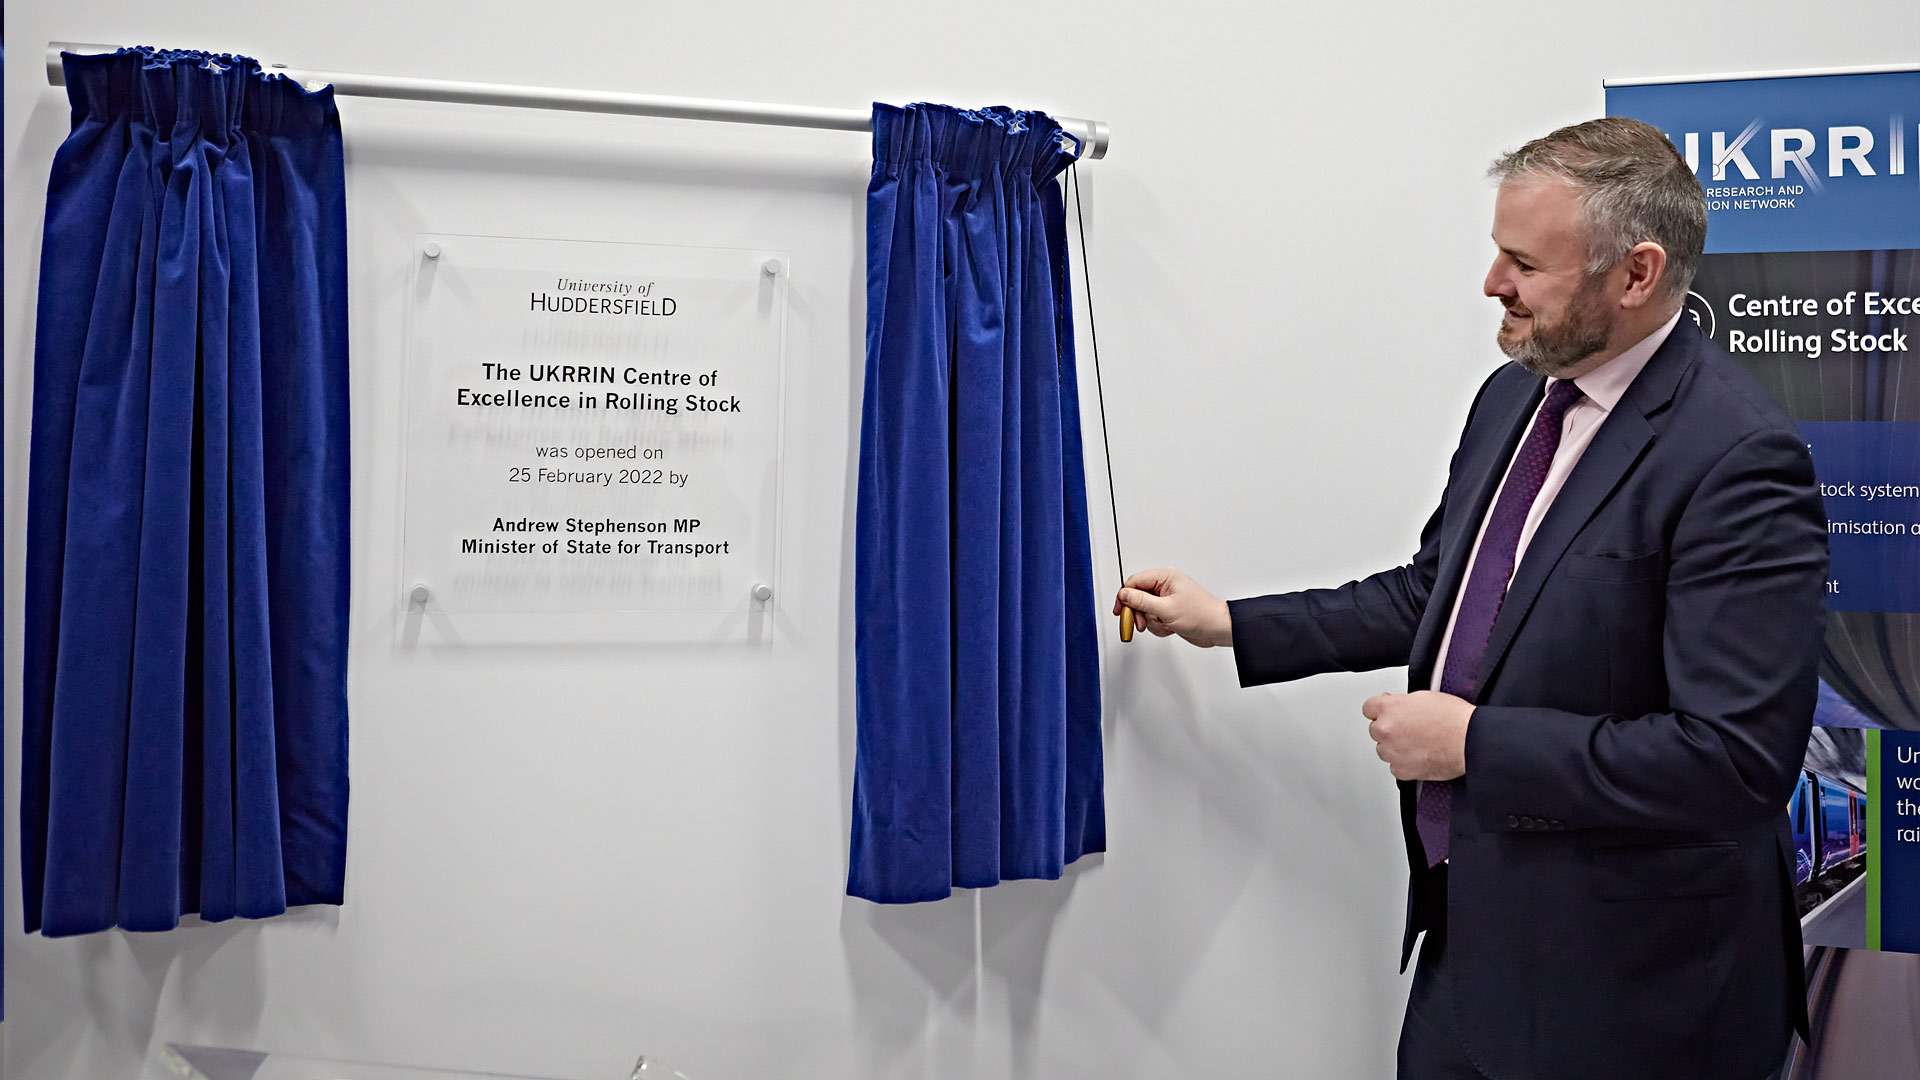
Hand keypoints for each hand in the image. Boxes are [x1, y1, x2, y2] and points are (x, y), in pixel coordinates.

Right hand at [1114, 566, 1232, 647]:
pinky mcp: (1168, 610)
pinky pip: (1153, 618)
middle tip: (1141, 624)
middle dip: (1139, 613)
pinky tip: (1169, 627)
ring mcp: (1166, 598)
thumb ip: (1142, 601)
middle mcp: (1164, 585)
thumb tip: (1124, 594)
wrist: (1217, 628)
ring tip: (1164, 625)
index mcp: (1165, 576)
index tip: (1120, 611)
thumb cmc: (1201, 614)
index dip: (1125, 597)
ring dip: (1151, 622)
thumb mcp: (1166, 609)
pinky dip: (1158, 626)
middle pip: (1137, 597)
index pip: (1134, 582)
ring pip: (1144, 610)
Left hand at [1361, 691, 1472, 780]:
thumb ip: (1401, 702)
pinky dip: (1404, 763)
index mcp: (1389, 709)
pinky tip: (1420, 755)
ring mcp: (1392, 751)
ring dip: (1395, 747)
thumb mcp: (1424, 697)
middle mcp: (1386, 730)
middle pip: (1375, 730)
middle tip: (1409, 729)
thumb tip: (1392, 705)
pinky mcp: (1402, 770)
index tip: (1385, 714)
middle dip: (1389, 729)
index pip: (1368, 708)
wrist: (1470, 740)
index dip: (1379, 711)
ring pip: (1383, 749)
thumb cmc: (1454, 719)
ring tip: (1418, 743)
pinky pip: (1395, 766)